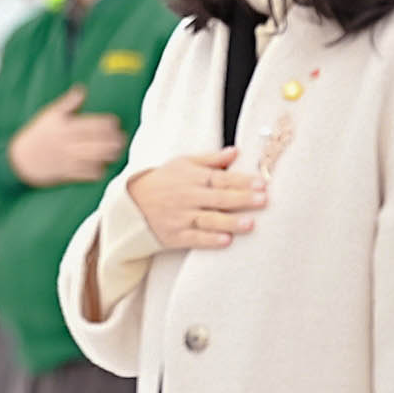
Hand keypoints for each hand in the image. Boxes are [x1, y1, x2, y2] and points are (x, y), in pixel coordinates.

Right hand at [7, 87, 128, 186]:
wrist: (19, 160)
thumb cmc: (36, 135)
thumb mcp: (48, 115)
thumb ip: (68, 103)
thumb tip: (82, 89)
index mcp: (65, 127)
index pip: (91, 124)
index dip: (106, 124)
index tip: (115, 122)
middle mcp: (68, 144)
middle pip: (96, 142)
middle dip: (112, 141)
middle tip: (122, 138)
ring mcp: (68, 160)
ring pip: (94, 158)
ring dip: (109, 155)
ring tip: (117, 151)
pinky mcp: (67, 173)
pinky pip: (86, 174)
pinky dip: (97, 171)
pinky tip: (104, 167)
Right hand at [124, 148, 266, 251]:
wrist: (130, 204)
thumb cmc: (163, 181)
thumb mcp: (183, 164)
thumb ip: (211, 159)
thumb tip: (236, 151)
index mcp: (192, 177)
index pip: (221, 178)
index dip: (242, 181)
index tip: (262, 183)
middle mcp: (188, 197)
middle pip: (218, 198)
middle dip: (241, 199)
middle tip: (263, 200)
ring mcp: (181, 217)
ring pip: (209, 220)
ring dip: (230, 222)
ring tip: (250, 224)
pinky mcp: (175, 236)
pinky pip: (194, 238)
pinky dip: (209, 240)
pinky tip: (225, 240)